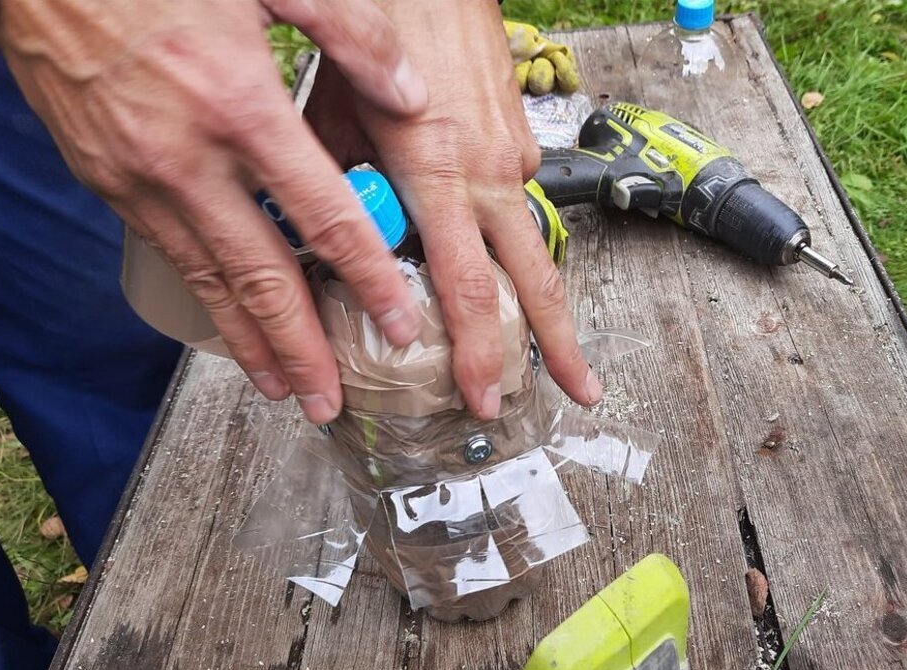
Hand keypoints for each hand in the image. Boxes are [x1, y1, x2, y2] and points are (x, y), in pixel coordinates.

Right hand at [0, 0, 429, 422]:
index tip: (398, 322)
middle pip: (261, 276)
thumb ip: (352, 33)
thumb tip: (411, 95)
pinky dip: (207, 301)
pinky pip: (172, 255)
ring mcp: (139, 179)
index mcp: (239, 106)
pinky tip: (230, 326)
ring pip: (209, 281)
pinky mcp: (107, 182)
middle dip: (303, 347)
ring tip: (285, 390)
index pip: (324, 216)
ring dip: (250, 344)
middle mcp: (187, 159)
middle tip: (333, 399)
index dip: (366, 277)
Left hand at [304, 0, 600, 418]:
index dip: (478, 350)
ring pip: (530, 245)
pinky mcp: (520, 140)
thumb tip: (330, 242)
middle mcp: (488, 172)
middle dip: (556, 345)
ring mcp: (511, 157)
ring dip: (535, 298)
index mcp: (438, 170)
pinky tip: (485, 247)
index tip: (481, 396)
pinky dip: (501, 237)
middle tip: (576, 394)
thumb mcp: (337, 110)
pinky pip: (512, 203)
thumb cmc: (385, 26)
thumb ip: (341, 184)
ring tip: (539, 345)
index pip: (469, 286)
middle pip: (536, 279)